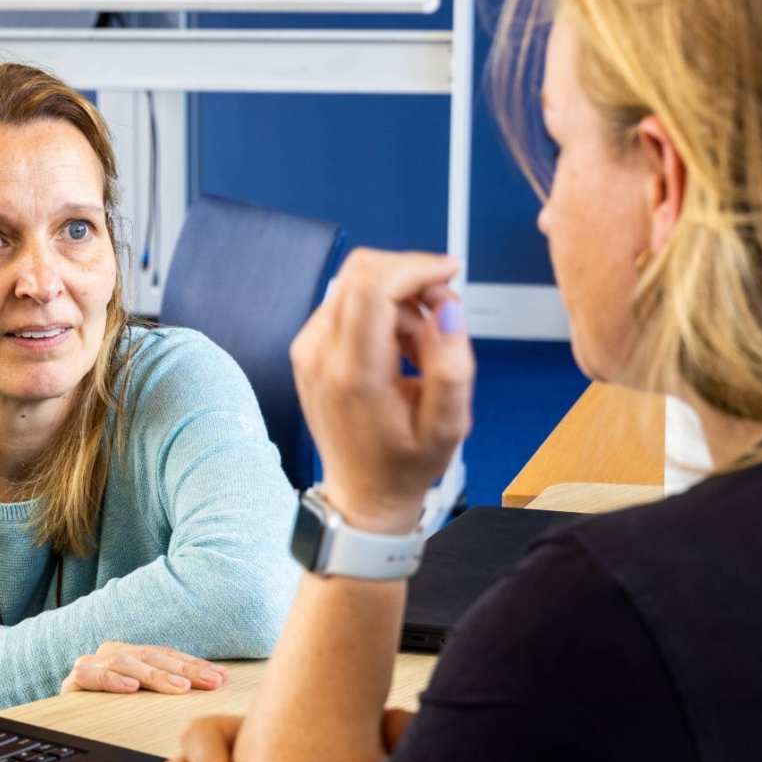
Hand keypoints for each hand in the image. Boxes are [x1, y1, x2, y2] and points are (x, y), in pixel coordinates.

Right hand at [59, 642, 226, 694]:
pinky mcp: (75, 679)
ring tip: (179, 688)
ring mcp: (94, 663)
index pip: (170, 656)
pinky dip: (113, 680)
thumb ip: (170, 683)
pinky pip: (94, 677)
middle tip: (210, 683)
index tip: (222, 678)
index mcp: (134, 653)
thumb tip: (219, 681)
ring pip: (129, 663)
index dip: (196, 666)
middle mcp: (115, 652)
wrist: (60, 715)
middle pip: (155, 658)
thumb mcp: (143, 691)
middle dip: (186, 671)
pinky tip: (131, 688)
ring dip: (156, 676)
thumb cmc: (109, 704)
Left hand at [290, 249, 473, 532]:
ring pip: (356, 284)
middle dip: (412, 277)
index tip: (450, 273)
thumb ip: (454, 366)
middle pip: (362, 272)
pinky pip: (347, 303)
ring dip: (400, 301)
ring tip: (422, 350)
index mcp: (354, 374)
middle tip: (443, 311)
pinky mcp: (307, 347)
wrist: (362, 493)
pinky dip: (381, 312)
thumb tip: (449, 310)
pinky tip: (400, 350)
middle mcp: (320, 354)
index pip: (374, 286)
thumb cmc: (403, 465)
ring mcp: (307, 349)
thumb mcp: (448, 427)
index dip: (417, 267)